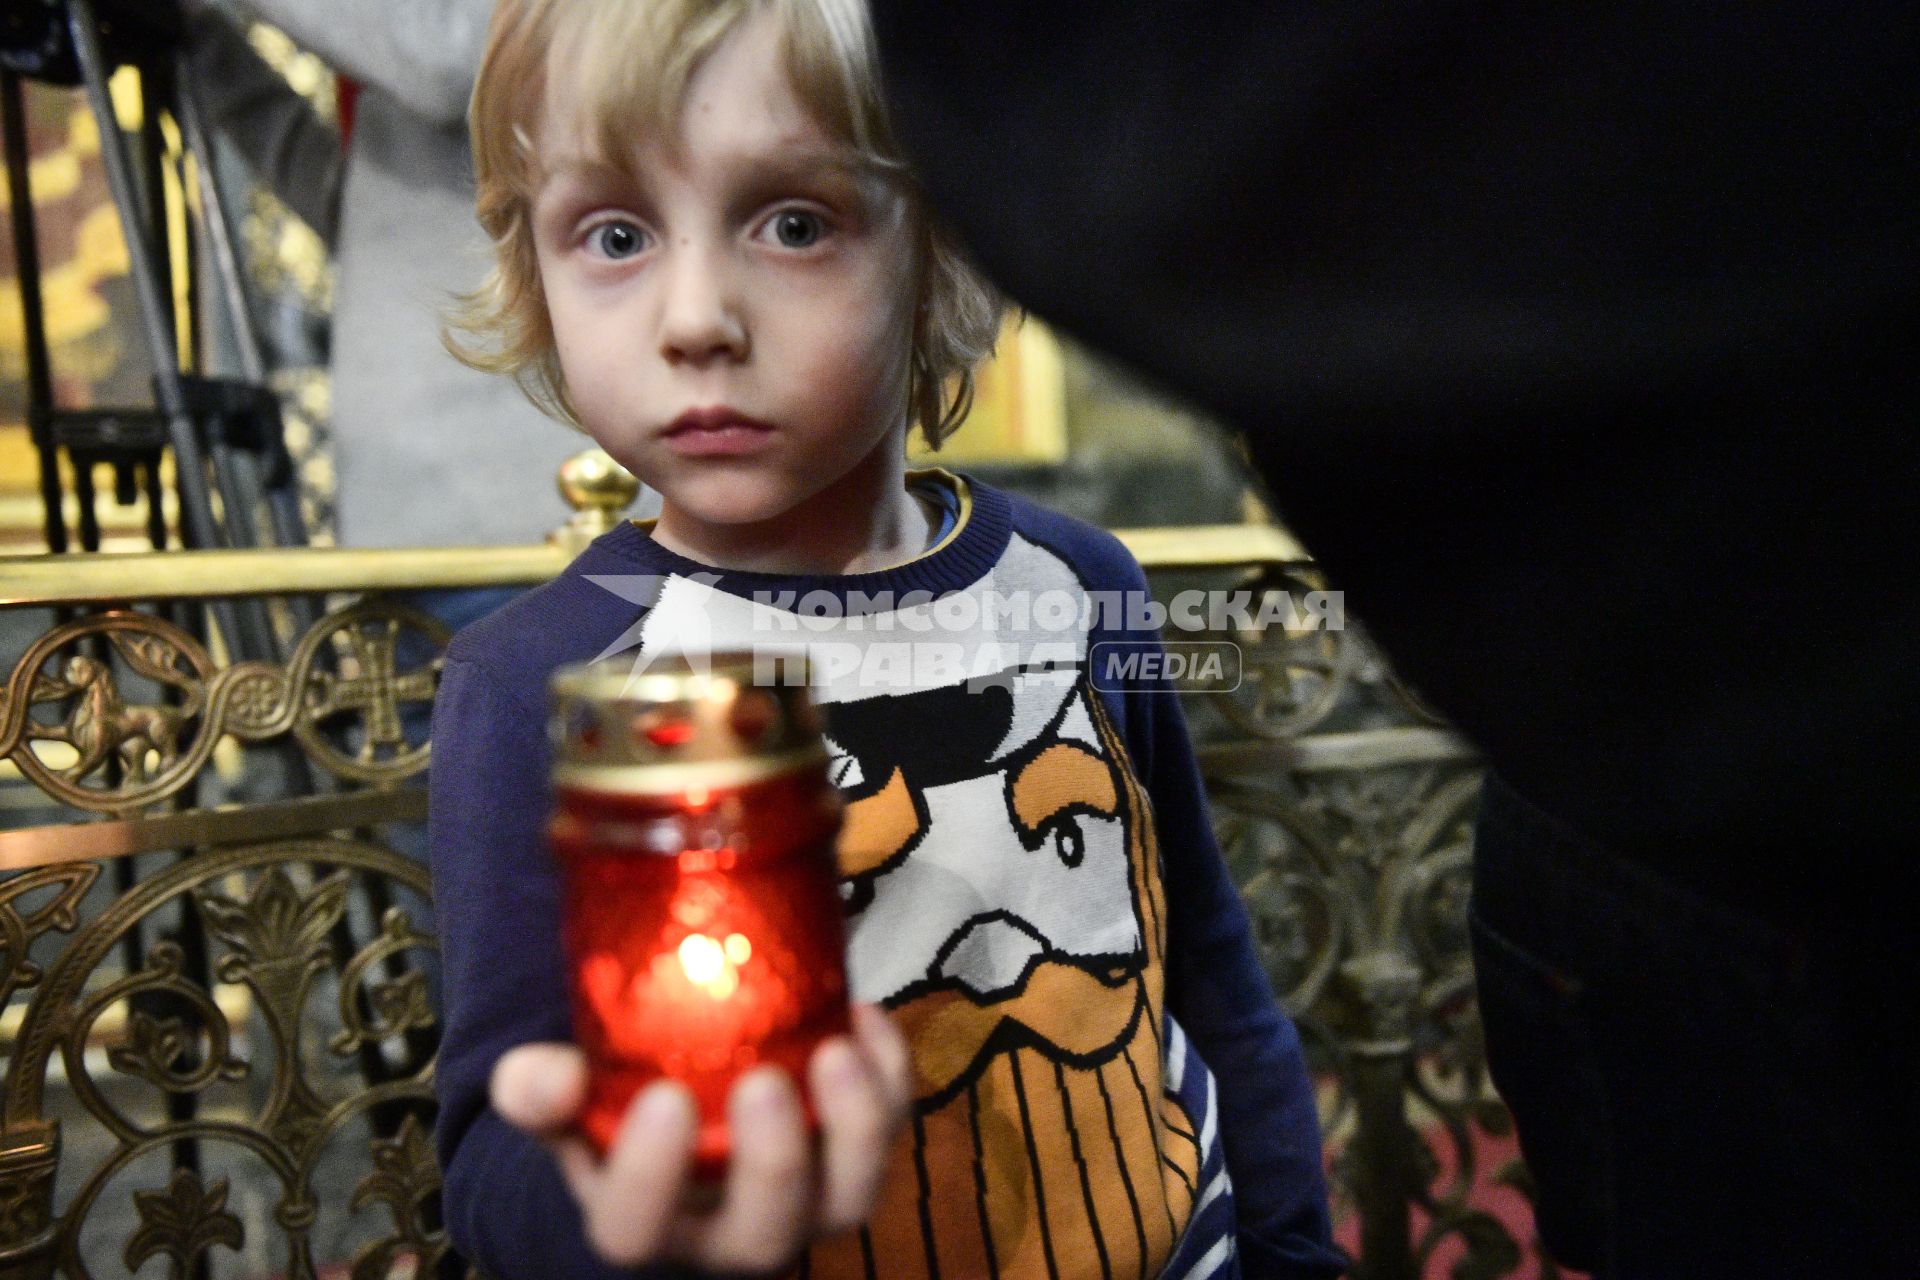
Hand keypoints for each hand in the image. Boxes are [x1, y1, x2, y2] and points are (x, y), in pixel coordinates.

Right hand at [490, 1004, 911, 1275]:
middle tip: (763, 1079)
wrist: (680, 1117)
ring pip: (850, 1197)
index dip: (651, 1177)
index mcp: (644, 1225)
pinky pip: (893, 1131)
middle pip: (765, 1233)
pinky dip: (891, 1077)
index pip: (638, 1231)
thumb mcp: (565, 1103)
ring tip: (839, 1049)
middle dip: (773, 1163)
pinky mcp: (857, 1156)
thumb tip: (538, 1074)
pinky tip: (864, 1017)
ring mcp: (806, 1202)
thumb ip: (542, 1090)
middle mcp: (731, 1233)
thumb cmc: (614, 1114)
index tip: (662, 1098)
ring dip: (856, 1127)